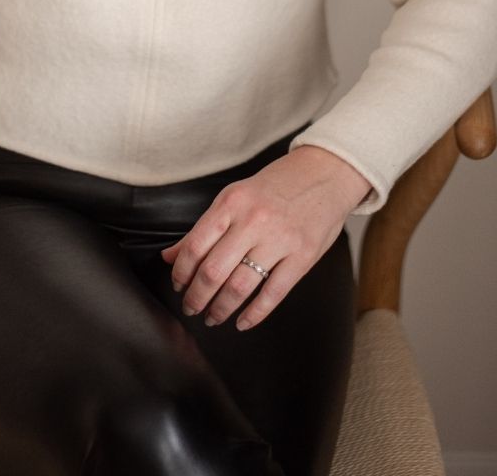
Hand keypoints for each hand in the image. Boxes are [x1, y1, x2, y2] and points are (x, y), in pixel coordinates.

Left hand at [160, 146, 367, 332]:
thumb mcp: (236, 196)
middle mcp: (254, 221)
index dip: (182, 272)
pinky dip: (254, 314)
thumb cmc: (277, 185)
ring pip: (240, 286)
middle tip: (191, 308)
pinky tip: (242, 322)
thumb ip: (205, 227)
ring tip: (213, 318)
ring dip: (221, 309)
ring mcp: (280, 239)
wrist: (325, 173)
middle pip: (214, 271)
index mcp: (232, 202)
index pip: (196, 246)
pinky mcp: (303, 256)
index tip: (178, 285)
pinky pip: (273, 293)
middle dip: (197, 297)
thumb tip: (171, 256)